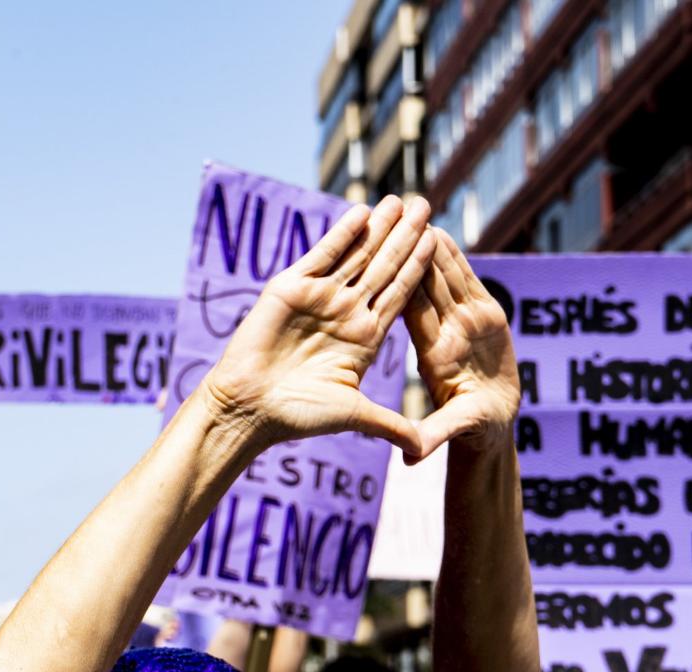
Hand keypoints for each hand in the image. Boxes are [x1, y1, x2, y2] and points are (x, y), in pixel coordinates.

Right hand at [201, 196, 434, 453]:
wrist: (249, 407)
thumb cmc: (297, 416)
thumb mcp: (353, 415)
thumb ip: (390, 424)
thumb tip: (422, 451)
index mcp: (366, 337)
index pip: (401, 295)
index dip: (420, 269)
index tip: (442, 244)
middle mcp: (346, 312)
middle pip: (384, 267)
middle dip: (406, 237)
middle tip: (429, 205)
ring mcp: (320, 297)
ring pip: (357, 255)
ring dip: (380, 228)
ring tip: (402, 200)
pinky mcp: (292, 287)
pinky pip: (322, 254)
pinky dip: (342, 234)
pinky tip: (362, 212)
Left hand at [403, 228, 519, 461]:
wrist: (493, 427)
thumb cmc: (472, 430)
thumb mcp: (453, 430)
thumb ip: (435, 435)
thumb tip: (410, 458)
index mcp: (432, 353)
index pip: (411, 309)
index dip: (399, 280)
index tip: (383, 251)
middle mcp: (442, 332)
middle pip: (420, 284)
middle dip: (406, 248)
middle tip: (389, 213)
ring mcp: (462, 322)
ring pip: (440, 277)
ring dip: (427, 245)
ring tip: (411, 211)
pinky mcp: (485, 317)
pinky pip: (466, 283)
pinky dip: (455, 259)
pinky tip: (439, 233)